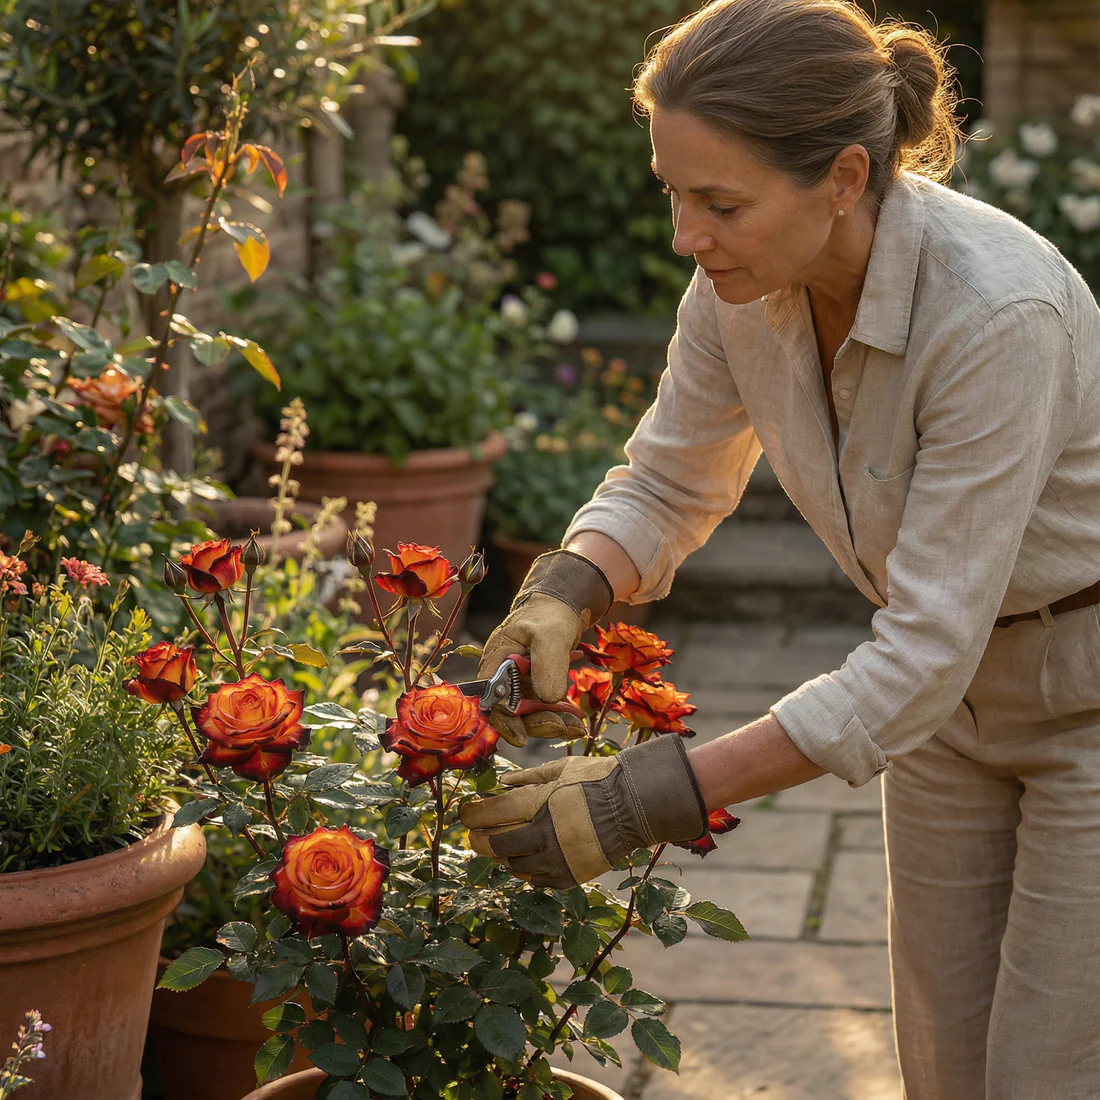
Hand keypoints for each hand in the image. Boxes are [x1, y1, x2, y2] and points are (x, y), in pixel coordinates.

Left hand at [460, 734, 707, 888]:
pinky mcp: (567, 877)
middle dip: (478, 838)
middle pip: (493, 844)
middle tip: (474, 833)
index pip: (489, 814)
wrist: (635, 806)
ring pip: (512, 865)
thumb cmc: (598, 780)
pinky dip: (526, 868)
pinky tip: (527, 856)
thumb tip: (501, 782)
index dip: (470, 814)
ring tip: (504, 843)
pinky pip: (535, 878)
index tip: (465, 812)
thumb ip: (528, 777)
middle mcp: (541, 835)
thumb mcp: (561, 769)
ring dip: (503, 854)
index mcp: (537, 804)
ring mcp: (555, 860)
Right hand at [479, 550, 613, 746]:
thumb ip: (547, 664)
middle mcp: (503, 676)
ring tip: (576, 727)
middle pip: (512, 712)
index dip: (503, 720)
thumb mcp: (550, 635)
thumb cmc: (550, 615)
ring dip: (551, 723)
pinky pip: (543, 708)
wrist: (562, 607)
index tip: (521, 737)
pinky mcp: (535, 688)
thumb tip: (548, 698)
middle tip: (563, 728)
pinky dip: (559, 716)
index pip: (491, 698)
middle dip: (537, 724)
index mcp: (496, 660)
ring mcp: (519, 684)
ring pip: (530, 714)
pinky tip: (576, 721)